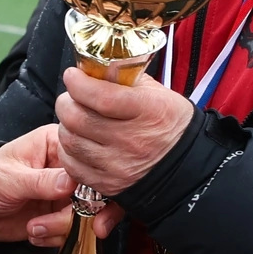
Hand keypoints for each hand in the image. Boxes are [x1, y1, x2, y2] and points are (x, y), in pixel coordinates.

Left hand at [0, 123, 95, 246]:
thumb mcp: (9, 178)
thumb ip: (40, 181)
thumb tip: (70, 181)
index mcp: (60, 145)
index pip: (91, 163)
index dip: (97, 186)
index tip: (88, 207)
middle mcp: (69, 169)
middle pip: (97, 193)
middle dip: (83, 216)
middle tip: (63, 227)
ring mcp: (67, 194)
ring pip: (87, 216)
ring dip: (62, 229)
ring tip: (33, 227)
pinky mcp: (61, 216)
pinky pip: (74, 232)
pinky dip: (56, 238)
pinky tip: (34, 234)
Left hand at [55, 66, 193, 198]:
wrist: (186, 166)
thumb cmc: (170, 125)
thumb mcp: (157, 93)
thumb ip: (125, 78)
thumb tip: (94, 69)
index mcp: (148, 111)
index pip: (101, 97)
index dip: (78, 84)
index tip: (73, 76)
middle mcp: (132, 140)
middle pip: (79, 119)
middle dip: (67, 103)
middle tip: (71, 98)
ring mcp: (118, 165)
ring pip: (71, 142)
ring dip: (66, 126)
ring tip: (75, 119)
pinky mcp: (108, 184)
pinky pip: (73, 166)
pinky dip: (69, 151)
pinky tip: (78, 142)